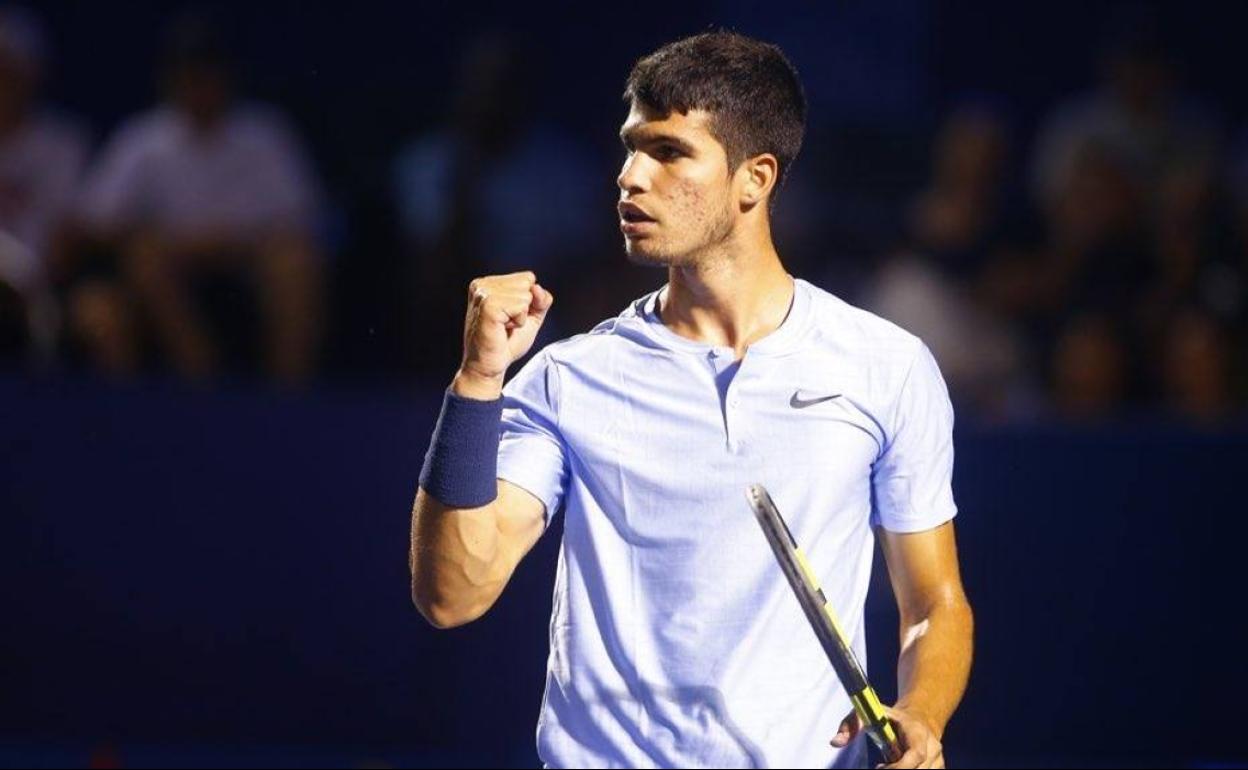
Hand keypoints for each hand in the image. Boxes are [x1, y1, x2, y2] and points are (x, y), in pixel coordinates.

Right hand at [455, 272, 553, 398]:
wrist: (489, 366)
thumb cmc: (507, 343)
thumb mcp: (531, 316)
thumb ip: (541, 299)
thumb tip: (537, 288)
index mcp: (488, 283)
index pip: (528, 278)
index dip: (528, 301)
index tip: (510, 317)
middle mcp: (483, 284)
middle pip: (527, 283)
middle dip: (525, 307)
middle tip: (506, 324)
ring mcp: (484, 294)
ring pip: (526, 295)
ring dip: (520, 316)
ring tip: (503, 327)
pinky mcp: (488, 306)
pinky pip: (521, 306)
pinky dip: (518, 322)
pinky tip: (503, 329)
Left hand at [830, 704, 943, 768]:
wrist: (919, 719)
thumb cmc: (891, 718)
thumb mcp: (871, 713)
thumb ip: (852, 724)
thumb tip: (835, 742)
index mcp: (919, 732)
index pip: (915, 754)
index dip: (899, 767)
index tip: (879, 768)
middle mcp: (933, 747)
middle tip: (879, 767)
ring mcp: (939, 760)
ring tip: (887, 765)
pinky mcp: (939, 769)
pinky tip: (895, 767)